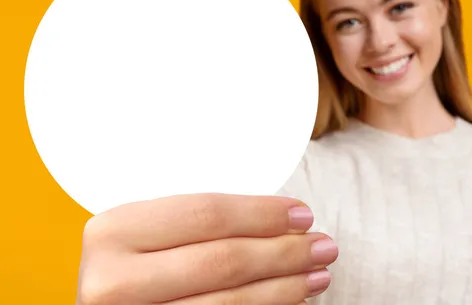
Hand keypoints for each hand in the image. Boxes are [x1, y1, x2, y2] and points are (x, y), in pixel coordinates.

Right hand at [76, 193, 337, 304]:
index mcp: (114, 232)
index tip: (301, 213)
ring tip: (317, 274)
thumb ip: (191, 223)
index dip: (263, 214)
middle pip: (223, 260)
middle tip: (322, 245)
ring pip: (230, 304)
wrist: (110, 304)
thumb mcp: (145, 233)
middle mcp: (115, 281)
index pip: (206, 215)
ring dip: (285, 288)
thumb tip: (278, 219)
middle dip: (284, 252)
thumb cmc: (128, 265)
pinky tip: (289, 300)